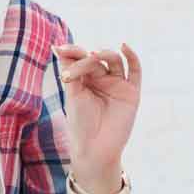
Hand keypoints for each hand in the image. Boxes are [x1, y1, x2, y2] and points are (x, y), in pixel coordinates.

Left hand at [53, 43, 141, 193]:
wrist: (95, 146)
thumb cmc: (80, 123)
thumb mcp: (73, 94)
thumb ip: (71, 71)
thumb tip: (58, 47)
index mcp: (85, 79)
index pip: (80, 59)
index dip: (72, 51)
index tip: (59, 48)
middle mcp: (102, 79)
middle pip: (95, 58)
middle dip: (83, 59)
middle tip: (72, 72)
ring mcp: (117, 84)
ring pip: (114, 60)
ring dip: (103, 54)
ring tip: (92, 57)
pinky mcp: (132, 91)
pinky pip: (135, 70)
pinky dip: (131, 57)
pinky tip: (124, 47)